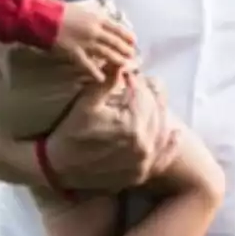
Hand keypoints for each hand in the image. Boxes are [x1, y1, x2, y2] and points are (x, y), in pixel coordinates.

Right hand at [43, 73, 177, 191]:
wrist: (59, 168)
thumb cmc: (70, 133)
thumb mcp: (87, 103)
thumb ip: (108, 81)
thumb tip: (123, 61)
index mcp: (132, 126)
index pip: (145, 95)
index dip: (137, 80)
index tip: (130, 73)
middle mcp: (143, 146)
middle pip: (157, 111)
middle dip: (150, 94)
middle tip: (142, 83)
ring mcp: (144, 162)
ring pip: (162, 130)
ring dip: (160, 113)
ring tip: (152, 100)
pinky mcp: (141, 174)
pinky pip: (163, 158)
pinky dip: (171, 145)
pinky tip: (176, 133)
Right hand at [52, 0, 135, 80]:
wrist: (44, 17)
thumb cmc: (60, 11)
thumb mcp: (81, 9)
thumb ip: (92, 16)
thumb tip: (101, 20)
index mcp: (96, 18)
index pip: (117, 28)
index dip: (126, 35)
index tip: (134, 41)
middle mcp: (94, 31)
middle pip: (114, 42)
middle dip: (124, 49)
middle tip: (132, 55)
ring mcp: (86, 43)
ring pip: (106, 53)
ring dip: (116, 60)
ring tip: (124, 65)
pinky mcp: (75, 53)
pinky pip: (88, 65)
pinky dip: (96, 72)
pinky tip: (102, 78)